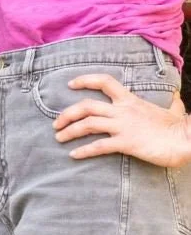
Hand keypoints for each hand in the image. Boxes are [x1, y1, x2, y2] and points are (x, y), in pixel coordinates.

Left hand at [53, 73, 190, 166]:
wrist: (186, 139)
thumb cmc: (178, 128)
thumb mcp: (170, 110)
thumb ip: (168, 105)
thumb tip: (176, 102)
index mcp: (129, 100)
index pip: (104, 81)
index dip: (85, 80)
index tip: (70, 84)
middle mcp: (122, 110)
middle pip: (86, 106)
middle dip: (67, 113)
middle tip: (56, 122)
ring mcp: (123, 126)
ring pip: (88, 124)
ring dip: (70, 130)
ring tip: (59, 138)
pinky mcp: (126, 143)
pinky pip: (99, 146)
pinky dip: (84, 150)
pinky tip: (74, 154)